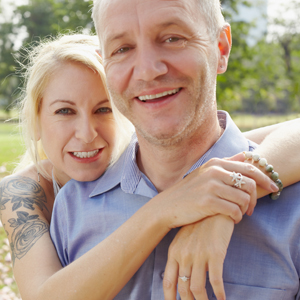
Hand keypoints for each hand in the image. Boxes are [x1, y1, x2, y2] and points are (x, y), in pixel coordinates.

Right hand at [157, 153, 277, 228]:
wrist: (167, 206)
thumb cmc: (188, 191)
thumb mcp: (205, 172)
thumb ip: (226, 163)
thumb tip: (245, 154)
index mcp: (215, 163)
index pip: (249, 168)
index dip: (265, 179)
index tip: (273, 188)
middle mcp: (214, 172)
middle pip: (250, 184)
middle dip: (255, 199)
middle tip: (251, 209)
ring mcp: (210, 186)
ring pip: (243, 199)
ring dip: (244, 210)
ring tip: (238, 214)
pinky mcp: (208, 202)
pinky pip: (234, 211)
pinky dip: (236, 218)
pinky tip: (230, 219)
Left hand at [163, 215, 233, 299]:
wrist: (213, 208)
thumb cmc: (199, 224)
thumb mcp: (184, 238)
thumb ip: (180, 256)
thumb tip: (183, 277)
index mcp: (174, 252)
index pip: (168, 282)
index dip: (170, 299)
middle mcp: (184, 255)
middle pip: (183, 289)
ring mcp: (199, 255)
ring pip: (198, 289)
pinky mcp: (215, 253)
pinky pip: (215, 281)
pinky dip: (219, 293)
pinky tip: (222, 298)